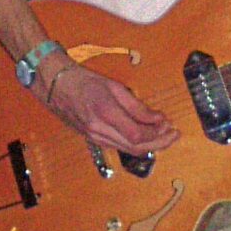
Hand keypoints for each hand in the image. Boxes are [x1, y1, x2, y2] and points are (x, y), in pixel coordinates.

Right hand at [39, 61, 178, 154]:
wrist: (56, 86)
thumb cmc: (84, 81)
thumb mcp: (114, 86)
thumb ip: (136, 105)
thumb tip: (157, 118)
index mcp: (106, 114)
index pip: (137, 134)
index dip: (157, 133)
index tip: (169, 123)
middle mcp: (100, 131)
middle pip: (136, 147)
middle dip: (159, 143)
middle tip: (174, 134)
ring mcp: (96, 138)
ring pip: (128, 150)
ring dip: (150, 144)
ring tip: (165, 135)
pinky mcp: (94, 139)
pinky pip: (119, 146)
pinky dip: (136, 143)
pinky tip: (146, 135)